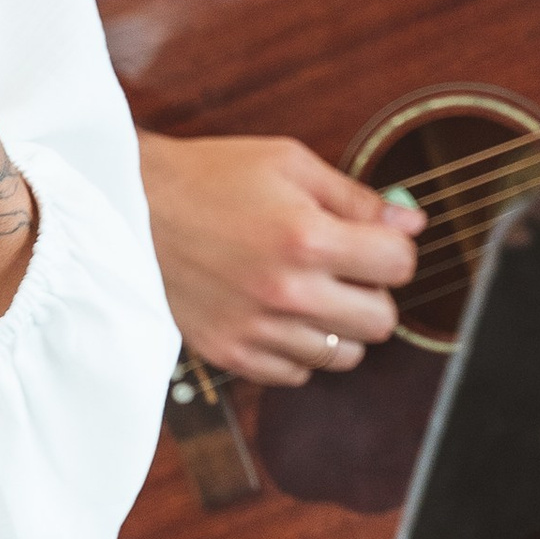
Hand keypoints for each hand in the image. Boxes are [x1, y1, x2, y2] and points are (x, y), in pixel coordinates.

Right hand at [138, 131, 421, 384]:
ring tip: (309, 293)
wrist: (127, 208)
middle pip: (381, 321)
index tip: (373, 241)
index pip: (399, 265)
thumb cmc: (208, 178)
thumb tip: (412, 222)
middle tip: (342, 268)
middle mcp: (286, 291)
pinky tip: (278, 315)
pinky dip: (298, 349)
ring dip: (338, 325)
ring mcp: (258, 330)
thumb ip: (355, 197)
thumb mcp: (287, 163)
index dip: (393, 248)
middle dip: (372, 292)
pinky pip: (298, 375)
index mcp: (306, 237)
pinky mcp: (231, 355)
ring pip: (345, 355)